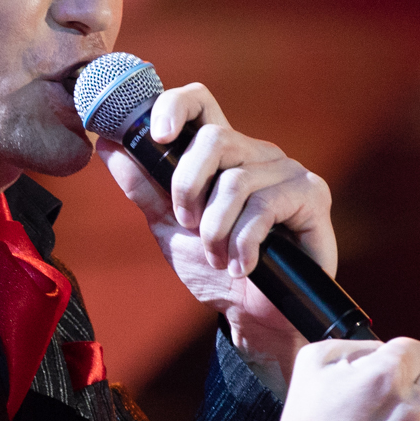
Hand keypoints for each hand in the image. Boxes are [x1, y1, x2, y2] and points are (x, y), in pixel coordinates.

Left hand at [98, 81, 335, 377]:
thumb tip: (107, 143)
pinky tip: (244, 265)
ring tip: (219, 257)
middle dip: (188, 188)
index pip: (200, 102)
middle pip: (214, 139)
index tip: (156, 136)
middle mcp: (255, 154)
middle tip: (187, 225)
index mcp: (221, 154)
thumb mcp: (168, 227)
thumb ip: (142, 186)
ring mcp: (286, 171)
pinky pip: (264, 207)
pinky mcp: (312, 194)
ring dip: (216, 230)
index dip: (174, 106)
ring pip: (236, 181)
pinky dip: (244, 243)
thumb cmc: (215, 269)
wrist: (254, 317)